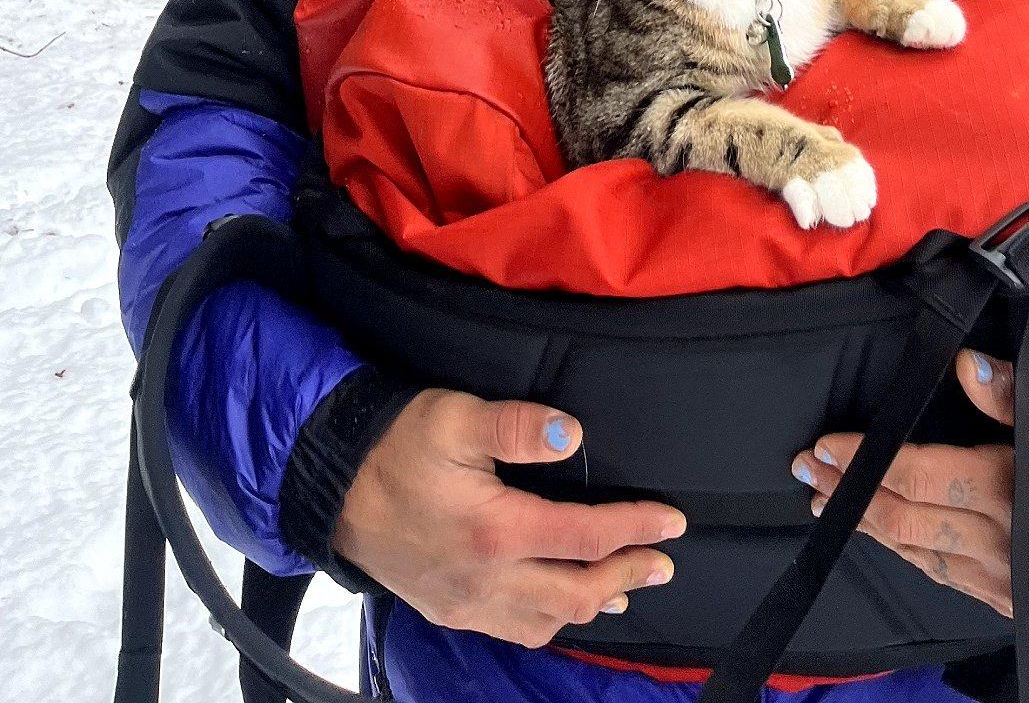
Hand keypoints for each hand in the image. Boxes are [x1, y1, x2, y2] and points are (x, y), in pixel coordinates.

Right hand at [333, 388, 685, 645]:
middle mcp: (486, 578)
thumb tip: (572, 434)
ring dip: (594, 603)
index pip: (586, 537)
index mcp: (496, 530)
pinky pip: (514, 630)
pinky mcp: (450, 610)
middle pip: (576, 591)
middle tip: (664, 561)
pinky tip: (564, 609)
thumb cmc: (398, 445)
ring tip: (627, 586)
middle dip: (628, 574)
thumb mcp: (456, 418)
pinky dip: (552, 622)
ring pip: (548, 621)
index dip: (636, 528)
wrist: (334, 487)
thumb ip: (517, 426)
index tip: (674, 521)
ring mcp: (467, 602)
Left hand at [791, 351, 1028, 615]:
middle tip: (808, 474)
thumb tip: (964, 366)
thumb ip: (1016, 389)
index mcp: (1018, 491)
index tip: (826, 447)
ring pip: (922, 554)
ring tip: (829, 505)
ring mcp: (1010, 580)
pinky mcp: (1018, 597)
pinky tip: (888, 538)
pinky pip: (950, 578)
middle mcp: (1007, 545)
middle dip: (852, 497)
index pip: (922, 477)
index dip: (869, 462)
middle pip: (909, 521)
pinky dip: (911, 555)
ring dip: (871, 528)